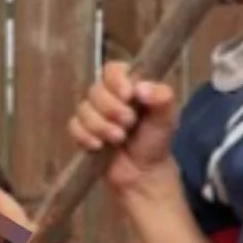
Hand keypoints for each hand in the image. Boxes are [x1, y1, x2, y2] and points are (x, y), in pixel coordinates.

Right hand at [69, 62, 176, 198]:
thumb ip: (162, 98)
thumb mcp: (167, 118)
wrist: (143, 173)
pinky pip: (74, 127)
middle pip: (95, 90)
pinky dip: (86, 136)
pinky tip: (100, 146)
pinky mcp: (83, 132)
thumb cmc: (156, 141)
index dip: (116, 81)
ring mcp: (93, 114)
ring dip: (101, 126)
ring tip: (119, 139)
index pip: (112, 69)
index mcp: (128, 85)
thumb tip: (141, 88)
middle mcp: (108, 96)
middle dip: (111, 109)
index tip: (128, 95)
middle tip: (129, 123)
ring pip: (83, 109)